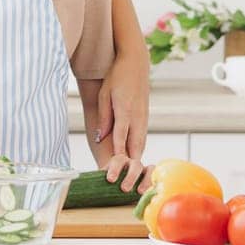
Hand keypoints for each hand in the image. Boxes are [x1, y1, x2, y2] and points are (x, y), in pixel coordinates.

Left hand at [96, 52, 149, 169]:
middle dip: (131, 164)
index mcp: (125, 110)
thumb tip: (100, 137)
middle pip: (135, 144)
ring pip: (141, 142)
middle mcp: (137, 116)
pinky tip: (136, 159)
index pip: (120, 136)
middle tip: (127, 181)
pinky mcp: (145, 116)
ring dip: (137, 159)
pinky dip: (139, 149)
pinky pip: (142, 136)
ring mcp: (143, 116)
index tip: (114, 169)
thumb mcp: (105, 94)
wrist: (135, 63)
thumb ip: (104, 117)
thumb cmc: (116, 77)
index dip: (118, 154)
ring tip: (133, 177)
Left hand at [102, 152, 152, 193]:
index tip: (110, 180)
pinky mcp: (154, 177)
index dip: (114, 169)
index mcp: (120, 161)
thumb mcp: (104, 181)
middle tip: (124, 189)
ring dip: (146, 181)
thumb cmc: (111, 184)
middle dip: (131, 177)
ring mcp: (145, 170)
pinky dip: (155, 182)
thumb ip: (99, 182)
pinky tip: (152, 191)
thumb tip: (84, 188)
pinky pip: (157, 177)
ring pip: (149, 170)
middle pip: (135, 165)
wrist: (121, 188)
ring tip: (140, 192)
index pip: (118, 161)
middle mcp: (133, 163)